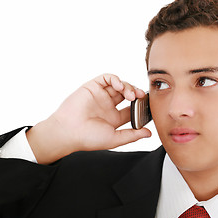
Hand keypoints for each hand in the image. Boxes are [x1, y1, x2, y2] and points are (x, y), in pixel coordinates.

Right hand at [26, 74, 151, 163]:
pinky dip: (116, 79)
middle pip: (127, 94)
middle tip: (142, 97)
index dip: (141, 107)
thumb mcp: (115, 138)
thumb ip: (132, 135)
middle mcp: (108, 106)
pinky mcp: (92, 87)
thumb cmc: (88, 138)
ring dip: (128, 87)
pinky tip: (119, 86)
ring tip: (131, 95)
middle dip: (137, 94)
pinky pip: (107, 78)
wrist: (68, 132)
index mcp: (114, 118)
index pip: (132, 109)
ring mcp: (101, 96)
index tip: (148, 107)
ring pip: (119, 85)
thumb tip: (149, 133)